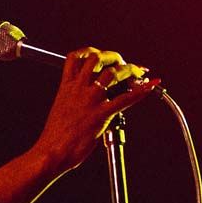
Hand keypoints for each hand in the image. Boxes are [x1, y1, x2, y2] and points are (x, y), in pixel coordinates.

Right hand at [34, 47, 161, 173]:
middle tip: (123, 63)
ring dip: (128, 70)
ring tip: (137, 72)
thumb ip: (72, 99)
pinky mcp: (101, 115)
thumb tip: (83, 100)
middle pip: (98, 59)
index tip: (102, 55)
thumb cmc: (55, 135)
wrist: (51, 151)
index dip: (91, 51)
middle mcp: (79, 89)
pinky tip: (150, 86)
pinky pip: (125, 99)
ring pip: (113, 73)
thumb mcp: (60, 108)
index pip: (76, 57)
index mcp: (66, 86)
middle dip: (114, 57)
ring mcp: (90, 100)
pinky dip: (140, 90)